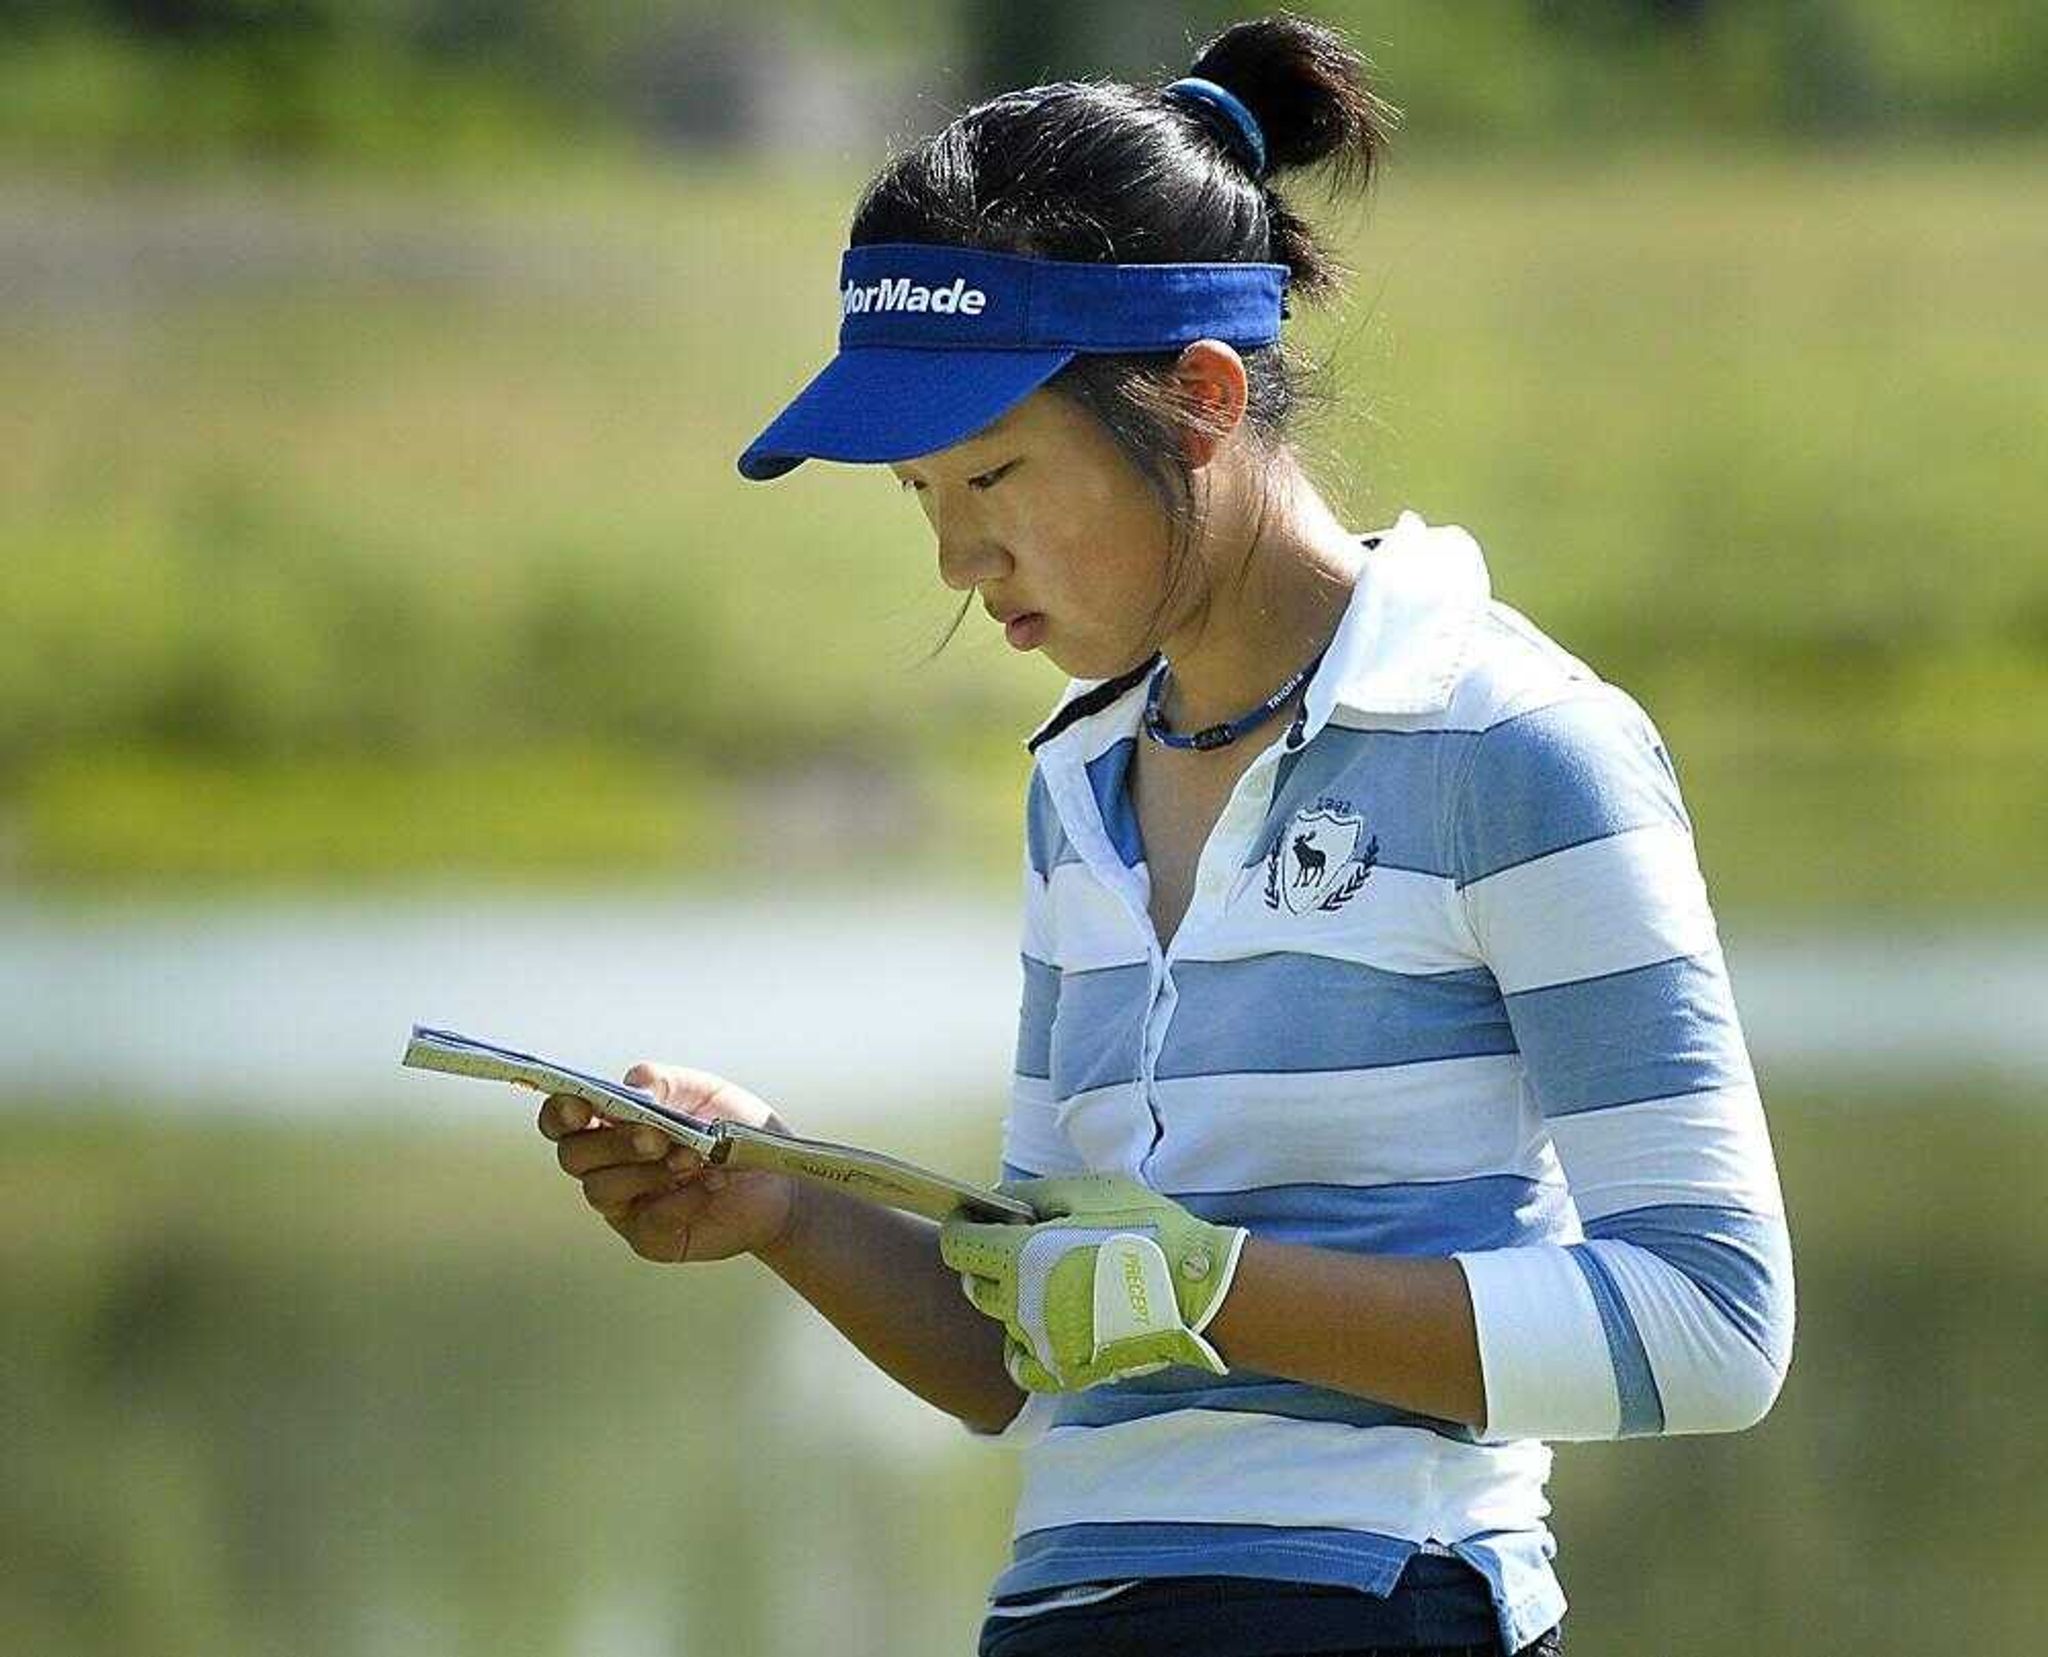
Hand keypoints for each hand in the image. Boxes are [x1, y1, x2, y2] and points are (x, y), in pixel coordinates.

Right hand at [538, 1063, 800, 1264]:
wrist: (779, 1179)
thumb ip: (665, 1082)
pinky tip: (709, 1188)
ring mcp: (625, 1205)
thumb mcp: (704, 1093)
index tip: (581, 1107)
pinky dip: (677, 1201)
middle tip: (658, 1137)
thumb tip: (633, 1088)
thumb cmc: (734, 1129)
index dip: (559, 1113)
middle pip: (573, 1156)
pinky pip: (644, 1222)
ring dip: (645, 1171)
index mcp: (612, 1124)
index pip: (562, 1120)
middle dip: (612, 1144)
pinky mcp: (650, 1238)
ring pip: (600, 1190)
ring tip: (695, 1158)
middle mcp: (608, 1166)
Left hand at [939, 1174, 1248, 1392]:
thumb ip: (1032, 1196)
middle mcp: (1020, 1305)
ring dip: (1011, 1296)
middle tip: (1017, 1243)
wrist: (1196, 1287)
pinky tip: (1042, 1324)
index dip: (961, 1227)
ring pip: (1001, 1318)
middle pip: (976, 1283)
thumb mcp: (1087, 1192)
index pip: (957, 1246)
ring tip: (1048, 1277)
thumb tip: (999, 1203)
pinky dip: (1023, 1346)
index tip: (972, 1219)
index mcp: (1020, 1257)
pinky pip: (1021, 1364)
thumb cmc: (1145, 1230)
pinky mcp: (1065, 1371)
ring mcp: (1041, 1344)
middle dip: (985, 1260)